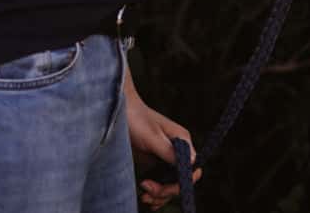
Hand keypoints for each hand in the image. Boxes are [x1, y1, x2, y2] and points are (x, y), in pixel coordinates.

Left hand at [123, 70, 200, 207]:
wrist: (117, 111)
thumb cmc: (135, 119)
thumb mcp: (152, 137)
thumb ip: (170, 151)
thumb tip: (192, 163)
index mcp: (182, 142)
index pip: (191, 169)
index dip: (180, 183)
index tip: (161, 187)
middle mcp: (177, 150)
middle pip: (180, 180)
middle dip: (165, 191)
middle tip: (146, 193)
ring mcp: (165, 157)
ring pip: (170, 184)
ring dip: (159, 195)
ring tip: (144, 197)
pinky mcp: (154, 162)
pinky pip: (160, 182)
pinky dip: (155, 193)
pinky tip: (146, 197)